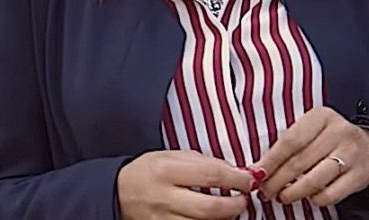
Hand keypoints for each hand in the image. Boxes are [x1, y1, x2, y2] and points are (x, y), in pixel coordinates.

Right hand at [117, 150, 253, 219]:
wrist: (119, 193)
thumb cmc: (148, 170)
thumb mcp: (171, 156)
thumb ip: (202, 162)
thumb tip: (234, 171)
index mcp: (167, 171)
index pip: (210, 175)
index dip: (236, 178)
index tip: (249, 179)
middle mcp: (165, 198)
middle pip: (209, 208)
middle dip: (234, 206)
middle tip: (243, 199)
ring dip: (224, 219)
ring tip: (231, 209)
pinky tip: (216, 219)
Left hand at [253, 107, 368, 206]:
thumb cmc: (332, 138)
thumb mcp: (313, 129)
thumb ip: (288, 144)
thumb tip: (260, 168)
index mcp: (321, 116)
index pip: (290, 140)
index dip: (271, 160)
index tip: (257, 173)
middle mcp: (338, 132)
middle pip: (300, 161)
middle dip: (277, 180)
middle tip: (265, 190)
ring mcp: (350, 154)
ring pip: (314, 179)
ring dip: (293, 192)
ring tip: (282, 196)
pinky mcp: (359, 176)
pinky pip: (331, 194)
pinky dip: (316, 199)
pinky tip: (309, 197)